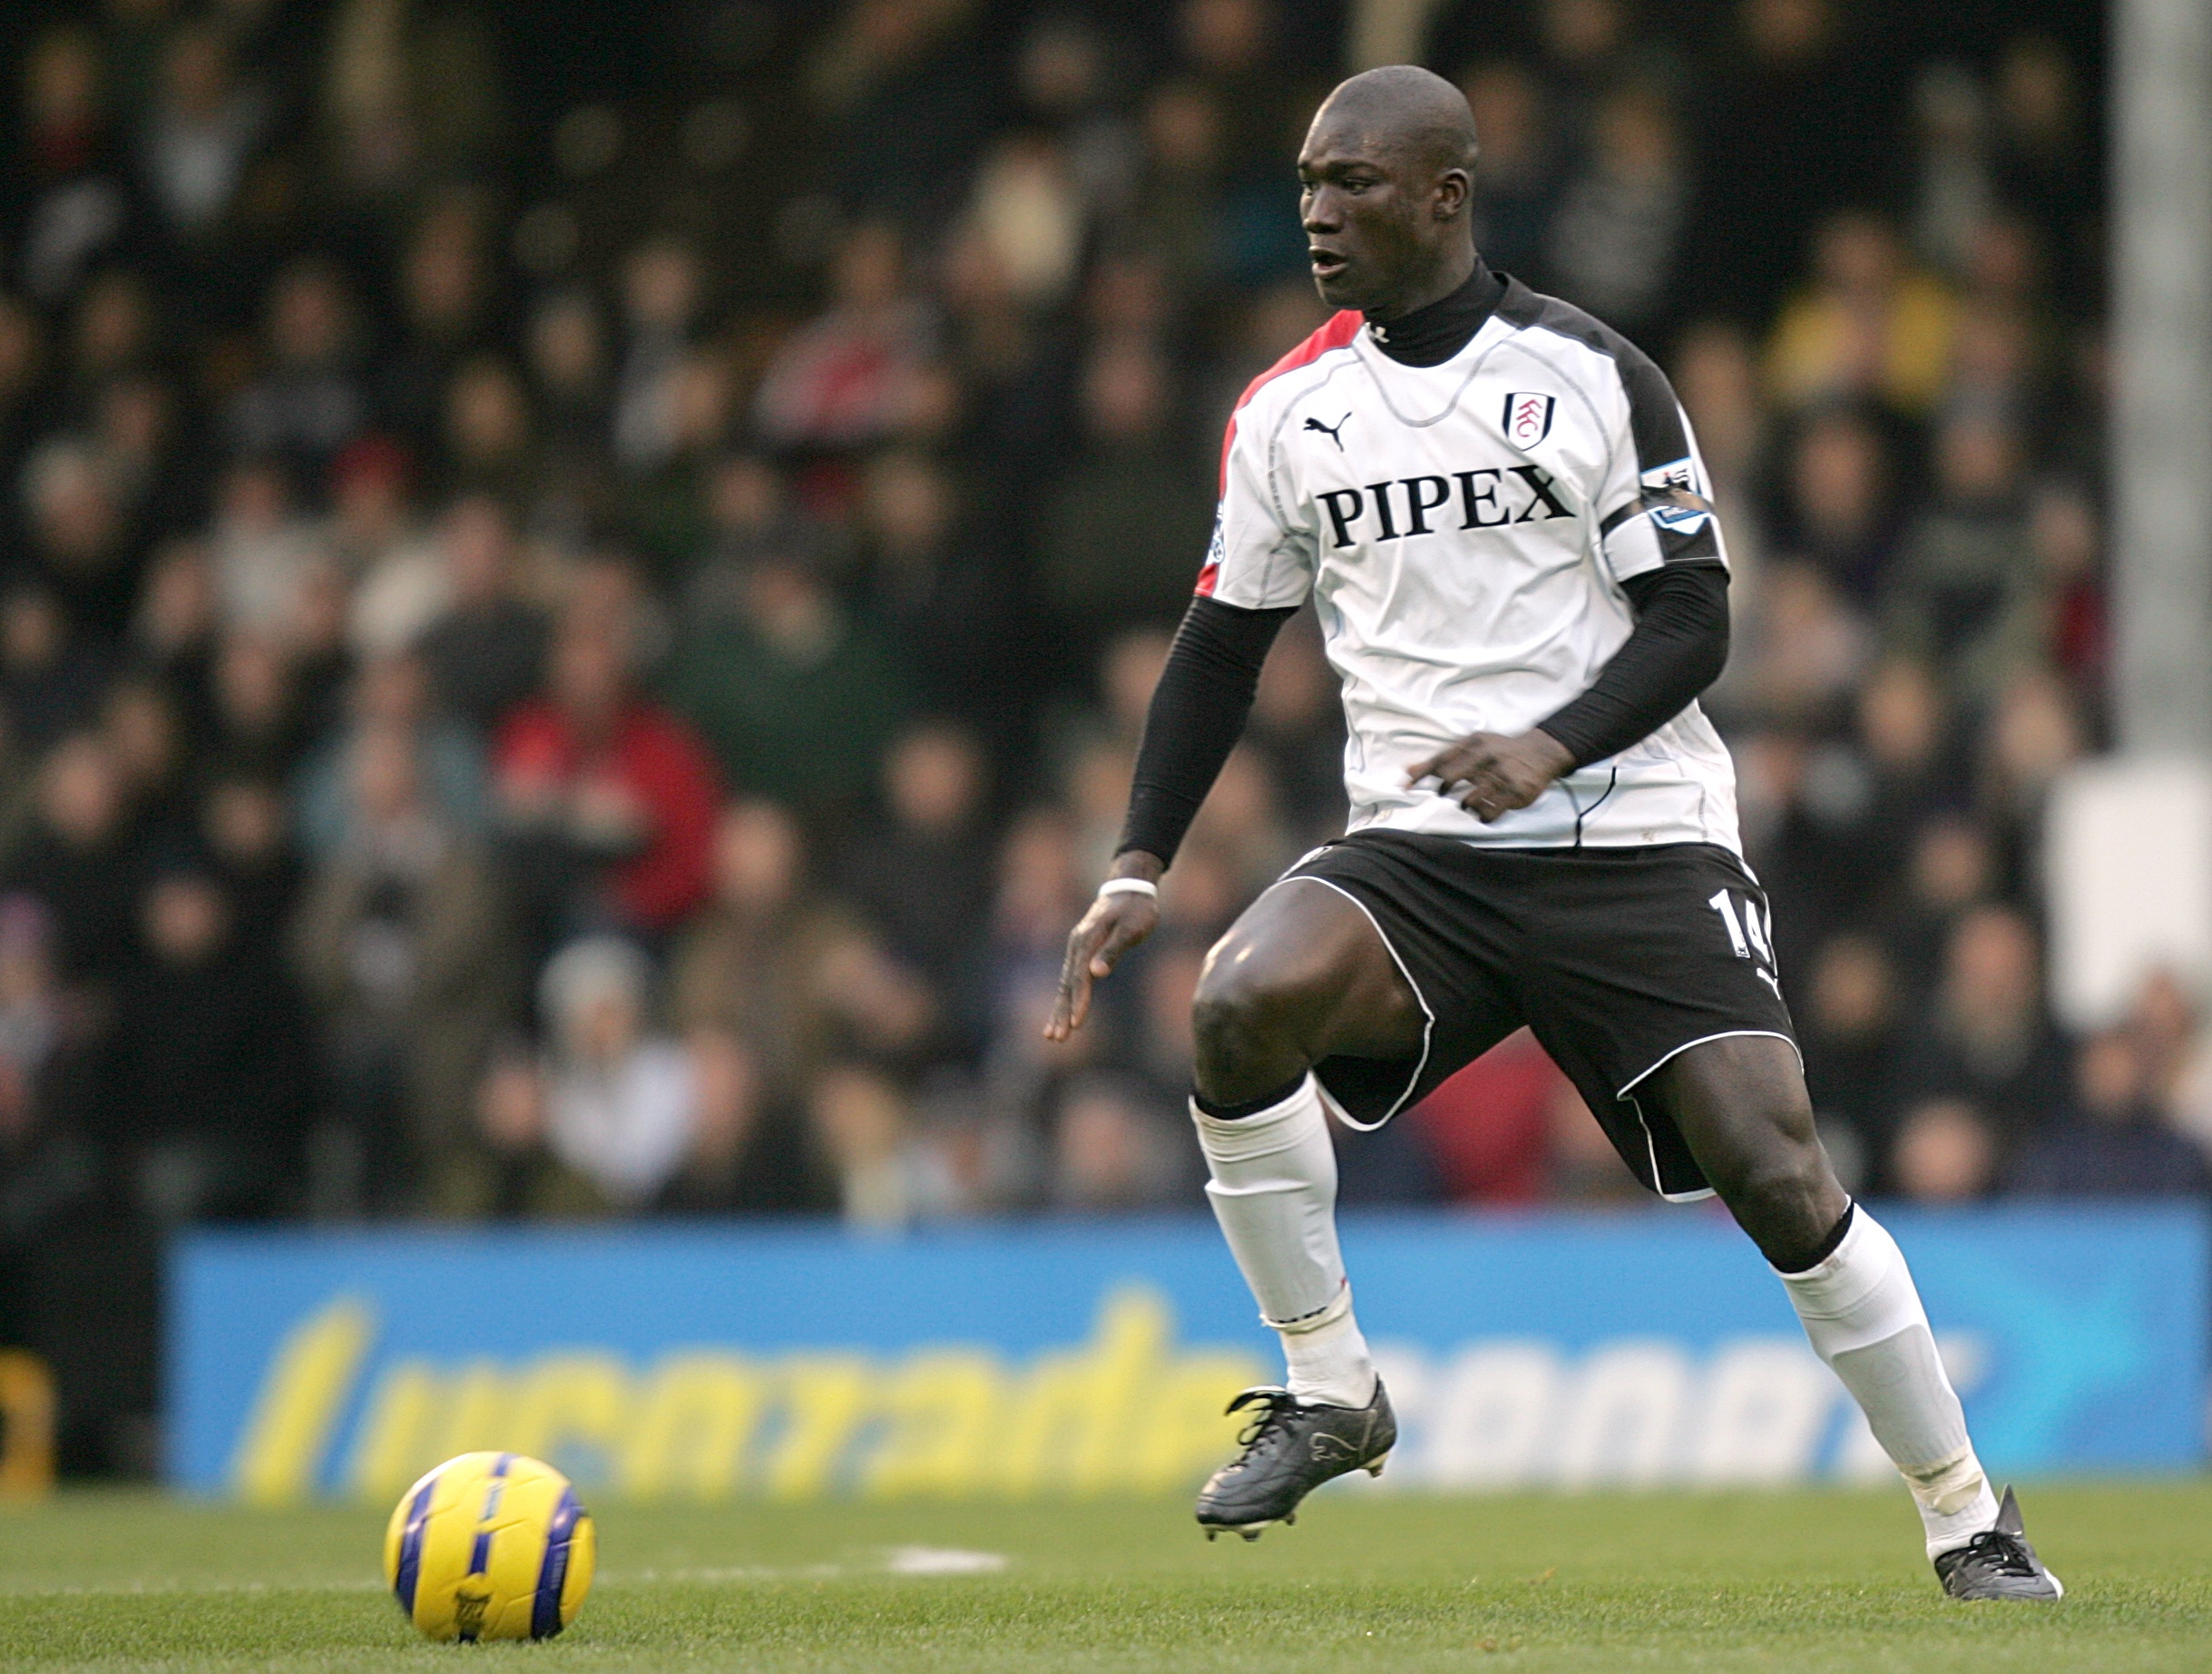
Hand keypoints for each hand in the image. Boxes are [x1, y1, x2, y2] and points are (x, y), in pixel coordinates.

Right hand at [1045, 853, 1164, 1040]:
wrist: (1130, 888)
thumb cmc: (1136, 909)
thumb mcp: (1132, 928)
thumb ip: (1114, 949)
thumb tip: (1097, 973)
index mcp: (1087, 939)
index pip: (1080, 977)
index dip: (1079, 1001)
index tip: (1077, 1023)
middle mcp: (1076, 945)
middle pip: (1065, 984)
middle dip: (1061, 1012)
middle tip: (1057, 1038)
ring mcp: (1076, 948)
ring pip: (1064, 984)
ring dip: (1058, 1010)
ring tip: (1051, 1035)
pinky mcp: (1080, 951)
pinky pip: (1069, 979)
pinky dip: (1064, 998)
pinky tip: (1061, 1014)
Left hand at [1406, 728, 1574, 821]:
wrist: (1539, 752)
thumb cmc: (1499, 749)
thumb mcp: (1472, 745)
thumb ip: (1441, 758)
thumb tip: (1407, 771)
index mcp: (1474, 744)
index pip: (1440, 760)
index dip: (1421, 774)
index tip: (1406, 788)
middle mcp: (1487, 758)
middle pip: (1449, 779)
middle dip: (1443, 790)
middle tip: (1447, 793)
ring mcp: (1502, 777)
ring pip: (1468, 801)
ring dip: (1465, 804)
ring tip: (1471, 800)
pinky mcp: (1515, 794)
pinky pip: (1488, 814)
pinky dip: (1482, 815)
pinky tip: (1484, 809)